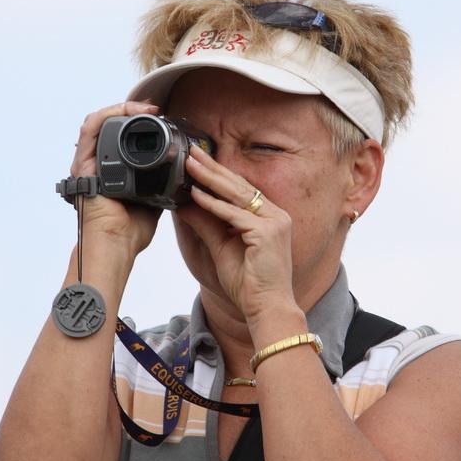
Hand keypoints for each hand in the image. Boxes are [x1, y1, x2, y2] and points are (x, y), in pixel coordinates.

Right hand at [71, 101, 161, 255]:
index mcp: (111, 171)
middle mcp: (96, 164)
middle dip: (131, 110)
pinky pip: (89, 131)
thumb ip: (159, 183)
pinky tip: (125, 111)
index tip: (161, 116)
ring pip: (98, 122)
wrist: (117, 244)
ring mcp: (87, 164)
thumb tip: (178, 171)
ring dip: (121, 109)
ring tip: (143, 108)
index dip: (138, 120)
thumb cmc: (130, 230)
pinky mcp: (82, 165)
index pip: (120, 136)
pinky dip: (107, 116)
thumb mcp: (153, 199)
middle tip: (154, 108)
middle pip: (109, 125)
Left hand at [175, 145, 295, 322]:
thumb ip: (207, 224)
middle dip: (212, 168)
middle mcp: (276, 215)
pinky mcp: (267, 233)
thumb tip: (184, 205)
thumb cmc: (248, 283)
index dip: (218, 174)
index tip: (197, 161)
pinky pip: (235, 214)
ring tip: (190, 164)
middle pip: (238, 186)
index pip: (240, 189)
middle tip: (190, 152)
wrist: (266, 308)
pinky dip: (213, 205)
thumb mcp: (221, 247)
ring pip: (237, 195)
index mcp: (270, 217)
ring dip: (210, 178)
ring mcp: (274, 222)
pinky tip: (196, 194)